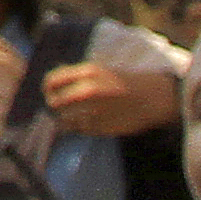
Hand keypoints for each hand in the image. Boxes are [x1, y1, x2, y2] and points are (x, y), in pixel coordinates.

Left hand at [41, 61, 178, 136]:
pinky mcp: (101, 127)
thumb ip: (77, 75)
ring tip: (72, 115)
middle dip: (54, 105)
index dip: (47, 88)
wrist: (154, 97)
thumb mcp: (101, 70)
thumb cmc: (125, 81)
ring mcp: (94, 110)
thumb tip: (52, 81)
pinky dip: (79, 127)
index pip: (52, 80)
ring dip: (65, 118)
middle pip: (55, 102)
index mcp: (88, 72)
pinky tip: (87, 122)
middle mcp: (89, 90)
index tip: (49, 92)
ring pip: (65, 119)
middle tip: (58, 106)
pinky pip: (79, 129)